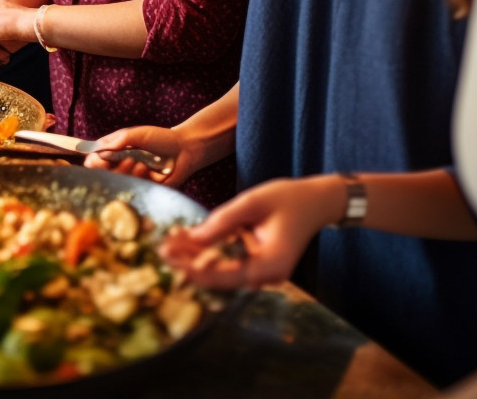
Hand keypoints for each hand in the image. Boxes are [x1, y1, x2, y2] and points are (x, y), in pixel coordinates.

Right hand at [84, 126, 191, 186]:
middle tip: (127, 160)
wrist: (185, 150)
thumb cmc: (161, 138)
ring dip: (126, 172)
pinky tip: (147, 169)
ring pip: (118, 182)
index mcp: (115, 151)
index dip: (95, 163)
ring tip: (139, 162)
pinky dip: (138, 178)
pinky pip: (133, 188)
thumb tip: (100, 150)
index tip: (102, 160)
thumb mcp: (138, 133)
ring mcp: (131, 177)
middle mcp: (120, 165)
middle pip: (103, 175)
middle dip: (113, 168)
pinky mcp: (143, 187)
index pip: (94, 160)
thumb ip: (119, 140)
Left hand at [159, 176, 341, 289]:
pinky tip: (187, 242)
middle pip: (220, 278)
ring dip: (195, 259)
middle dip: (189, 264)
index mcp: (271, 264)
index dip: (194, 269)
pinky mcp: (257, 266)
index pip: (225, 276)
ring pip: (222, 272)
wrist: (315, 202)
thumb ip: (223, 221)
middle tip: (161, 250)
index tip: (169, 258)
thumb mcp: (252, 202)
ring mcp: (263, 274)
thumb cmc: (288, 198)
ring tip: (168, 245)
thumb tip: (192, 238)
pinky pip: (228, 264)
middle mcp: (267, 276)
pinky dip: (208, 254)